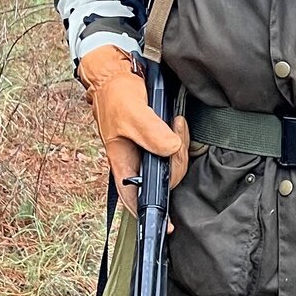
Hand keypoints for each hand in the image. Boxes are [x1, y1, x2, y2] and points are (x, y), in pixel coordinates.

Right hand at [77, 46, 189, 214]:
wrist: (115, 71)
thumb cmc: (116, 93)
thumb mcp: (132, 112)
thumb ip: (150, 132)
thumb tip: (171, 148)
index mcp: (122, 162)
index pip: (135, 197)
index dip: (150, 213)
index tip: (168, 225)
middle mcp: (135, 160)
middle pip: (163, 180)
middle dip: (176, 162)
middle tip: (177, 134)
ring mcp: (147, 150)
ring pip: (170, 164)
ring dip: (179, 146)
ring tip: (177, 124)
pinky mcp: (158, 138)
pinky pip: (174, 148)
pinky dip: (180, 138)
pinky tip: (178, 125)